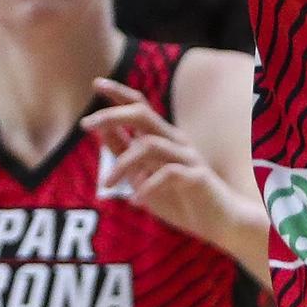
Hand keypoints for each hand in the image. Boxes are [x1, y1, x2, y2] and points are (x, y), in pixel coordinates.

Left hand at [81, 76, 234, 249]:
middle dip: (112, 115)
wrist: (221, 222)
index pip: (140, 106)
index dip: (119, 93)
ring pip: (148, 146)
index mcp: (164, 138)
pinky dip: (147, 186)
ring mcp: (188, 157)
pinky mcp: (196, 177)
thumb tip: (101, 131)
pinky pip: (168, 173)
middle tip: (85, 124)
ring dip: (122, 164)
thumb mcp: (144, 176)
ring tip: (107, 184)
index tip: (97, 83)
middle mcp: (176, 141)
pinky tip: (136, 200)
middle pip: (142, 114)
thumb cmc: (181, 199)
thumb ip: (126, 154)